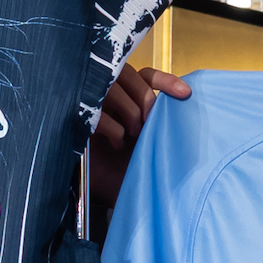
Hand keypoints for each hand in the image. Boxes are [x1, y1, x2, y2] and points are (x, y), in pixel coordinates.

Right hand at [90, 60, 186, 218]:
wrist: (103, 188)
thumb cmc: (127, 164)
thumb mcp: (149, 139)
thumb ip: (160, 119)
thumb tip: (184, 101)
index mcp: (126, 95)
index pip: (145, 75)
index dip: (165, 80)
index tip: (185, 93)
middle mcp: (107, 93)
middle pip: (129, 75)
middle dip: (145, 98)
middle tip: (150, 121)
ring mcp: (90, 102)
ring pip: (113, 89)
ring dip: (130, 113)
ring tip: (133, 134)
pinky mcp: (78, 119)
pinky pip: (99, 113)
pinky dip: (113, 129)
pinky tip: (116, 143)